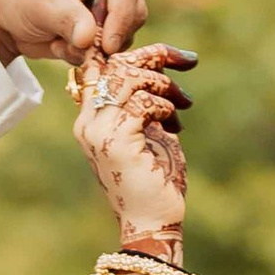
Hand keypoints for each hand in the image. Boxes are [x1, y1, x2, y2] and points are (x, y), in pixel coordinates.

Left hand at [0, 0, 148, 67]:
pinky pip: (112, 48)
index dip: (122, 18)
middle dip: (111, 35)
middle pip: (134, 10)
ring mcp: (111, 2)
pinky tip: (63, 46)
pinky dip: (89, 55)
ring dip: (96, 48)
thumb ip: (69, 20)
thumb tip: (89, 40)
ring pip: (127, 33)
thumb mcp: (43, 6)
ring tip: (62, 43)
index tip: (107, 46)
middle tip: (85, 50)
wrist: (6, 19)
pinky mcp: (106, 25)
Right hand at [72, 42, 195, 248]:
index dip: (136, 52)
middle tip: (187, 63)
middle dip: (156, 57)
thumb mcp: (147, 131)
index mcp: (90, 120)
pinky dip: (164, 106)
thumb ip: (141, 102)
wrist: (152, 222)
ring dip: (163, 84)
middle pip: (116, 65)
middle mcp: (87, 124)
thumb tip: (156, 65)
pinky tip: (174, 124)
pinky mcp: (117, 140)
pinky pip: (142, 101)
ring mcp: (98, 132)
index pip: (103, 67)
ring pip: (129, 78)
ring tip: (182, 102)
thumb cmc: (154, 180)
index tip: (171, 55)